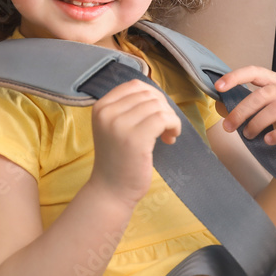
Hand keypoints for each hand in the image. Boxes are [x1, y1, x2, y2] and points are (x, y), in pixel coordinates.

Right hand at [89, 79, 181, 204]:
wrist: (111, 190)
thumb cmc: (118, 159)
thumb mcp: (115, 127)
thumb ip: (129, 108)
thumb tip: (158, 94)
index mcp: (101, 106)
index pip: (134, 85)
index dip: (153, 96)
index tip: (157, 115)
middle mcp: (107, 112)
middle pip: (148, 94)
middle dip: (163, 108)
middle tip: (164, 128)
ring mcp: (120, 124)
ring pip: (158, 106)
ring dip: (170, 119)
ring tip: (167, 135)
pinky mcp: (135, 138)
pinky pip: (164, 118)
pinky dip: (174, 126)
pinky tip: (170, 139)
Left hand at [215, 67, 275, 154]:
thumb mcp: (264, 108)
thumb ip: (243, 105)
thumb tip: (219, 105)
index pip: (255, 71)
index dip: (236, 77)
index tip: (218, 87)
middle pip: (263, 95)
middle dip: (242, 111)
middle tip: (228, 126)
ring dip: (256, 123)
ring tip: (247, 135)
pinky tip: (267, 141)